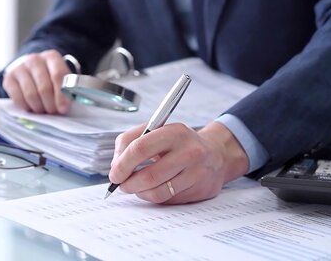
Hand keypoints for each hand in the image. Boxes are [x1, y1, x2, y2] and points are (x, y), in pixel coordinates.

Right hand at [3, 49, 70, 113]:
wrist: (29, 69)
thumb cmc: (50, 77)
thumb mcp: (62, 77)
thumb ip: (68, 88)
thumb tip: (67, 105)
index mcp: (51, 57)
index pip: (58, 75)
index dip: (62, 94)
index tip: (63, 108)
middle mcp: (34, 59)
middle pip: (44, 87)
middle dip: (50, 104)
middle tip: (53, 112)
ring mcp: (19, 68)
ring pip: (31, 94)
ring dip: (39, 107)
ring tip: (43, 110)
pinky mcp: (8, 78)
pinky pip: (18, 98)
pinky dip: (26, 107)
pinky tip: (32, 108)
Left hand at [108, 121, 248, 203]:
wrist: (215, 153)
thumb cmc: (178, 142)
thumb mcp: (155, 130)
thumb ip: (130, 142)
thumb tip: (115, 166)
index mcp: (175, 132)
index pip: (140, 148)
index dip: (122, 164)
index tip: (114, 174)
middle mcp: (189, 151)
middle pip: (149, 175)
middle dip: (129, 184)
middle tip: (121, 185)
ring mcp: (197, 173)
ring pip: (158, 192)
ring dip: (140, 193)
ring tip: (135, 187)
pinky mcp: (201, 190)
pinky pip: (169, 200)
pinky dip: (154, 197)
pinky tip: (153, 189)